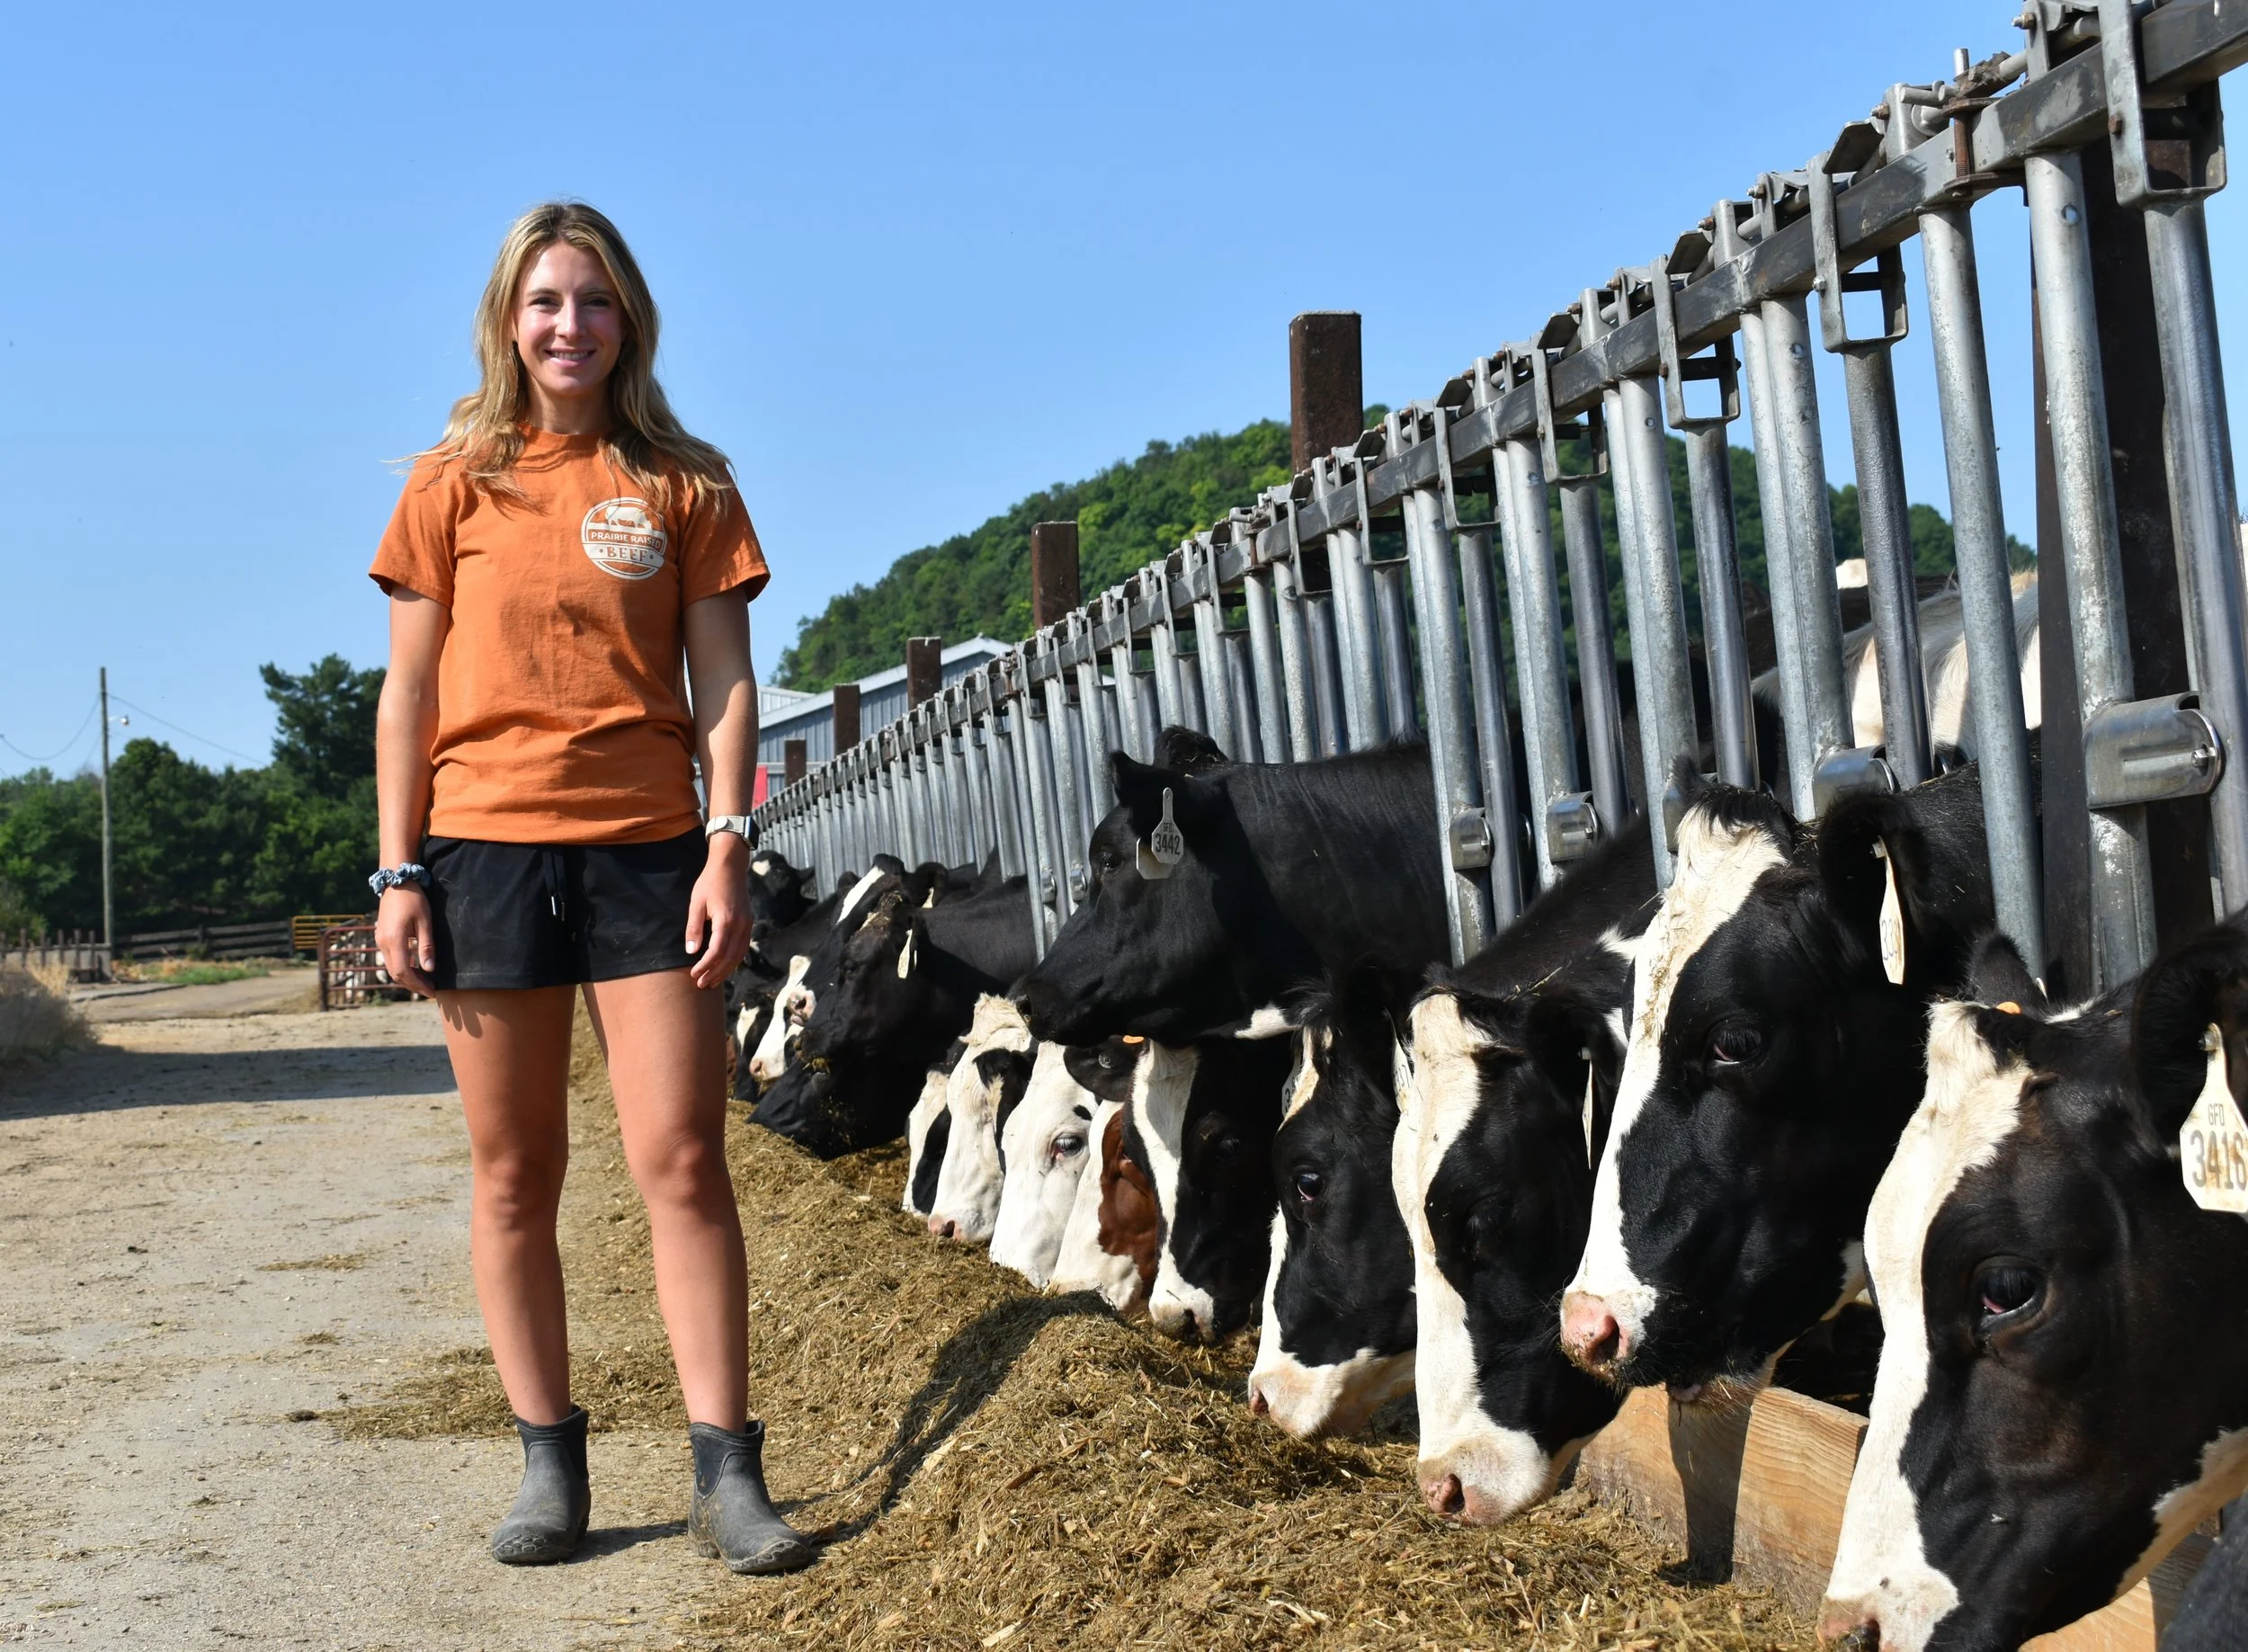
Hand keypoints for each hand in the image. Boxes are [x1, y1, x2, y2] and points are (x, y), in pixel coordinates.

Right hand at [375, 885, 437, 997]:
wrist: (396, 881)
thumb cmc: (414, 900)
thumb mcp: (425, 922)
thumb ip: (426, 947)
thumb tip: (429, 969)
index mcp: (394, 940)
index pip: (404, 972)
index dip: (417, 985)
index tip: (431, 992)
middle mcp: (383, 943)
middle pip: (396, 974)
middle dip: (413, 985)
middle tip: (430, 990)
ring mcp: (380, 940)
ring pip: (392, 967)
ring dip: (407, 977)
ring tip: (425, 982)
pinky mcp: (381, 937)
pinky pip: (390, 958)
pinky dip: (402, 967)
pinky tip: (415, 968)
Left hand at [686, 834, 751, 989]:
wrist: (730, 866)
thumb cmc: (710, 883)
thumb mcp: (696, 903)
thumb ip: (694, 928)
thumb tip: (691, 952)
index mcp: (726, 920)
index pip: (717, 951)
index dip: (705, 966)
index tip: (693, 974)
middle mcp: (740, 925)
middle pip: (729, 957)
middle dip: (715, 973)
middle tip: (702, 985)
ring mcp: (747, 924)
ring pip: (739, 955)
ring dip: (726, 970)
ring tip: (713, 981)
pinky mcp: (749, 923)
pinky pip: (743, 947)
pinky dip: (734, 960)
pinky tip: (725, 966)